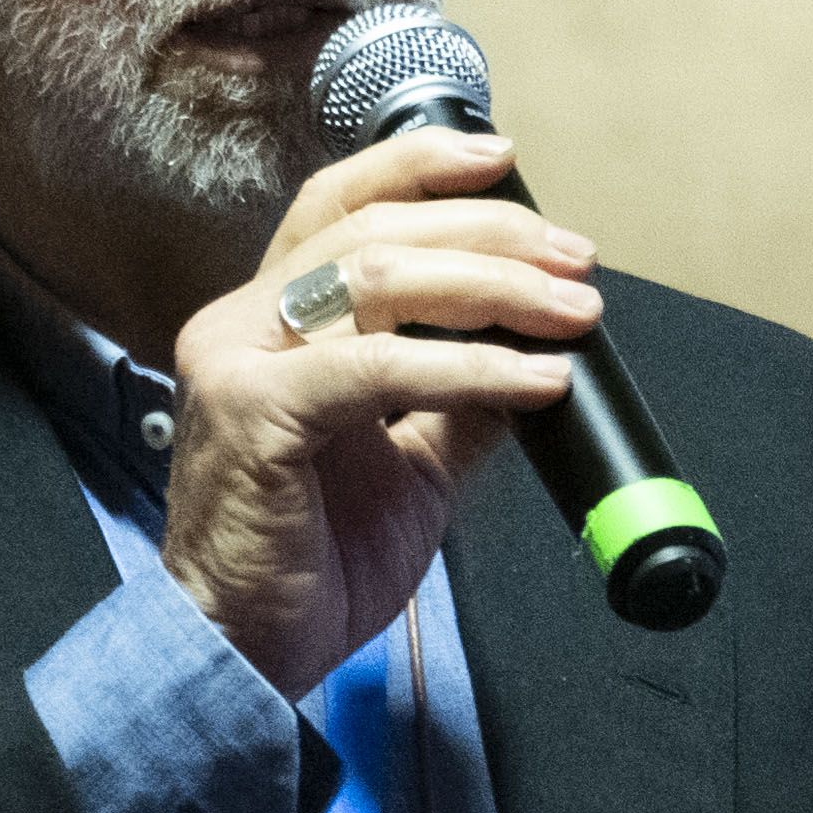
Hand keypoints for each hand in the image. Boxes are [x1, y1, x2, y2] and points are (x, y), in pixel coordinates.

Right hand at [154, 124, 597, 708]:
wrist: (244, 650)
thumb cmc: (312, 559)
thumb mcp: (412, 463)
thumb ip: (460, 401)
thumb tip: (536, 351)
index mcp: (274, 320)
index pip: (342, 207)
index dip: (419, 167)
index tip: (503, 163)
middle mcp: (244, 322)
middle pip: (374, 231)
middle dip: (489, 233)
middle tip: (575, 259)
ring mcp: (238, 361)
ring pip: (374, 279)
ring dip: (492, 286)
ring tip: (570, 311)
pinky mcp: (253, 414)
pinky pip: (377, 369)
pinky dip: (469, 367)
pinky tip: (533, 379)